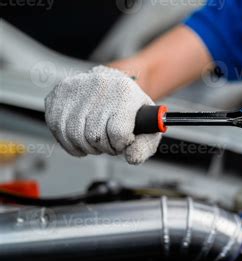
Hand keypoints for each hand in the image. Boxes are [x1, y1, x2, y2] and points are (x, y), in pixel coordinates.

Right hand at [45, 66, 160, 164]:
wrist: (113, 85)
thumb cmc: (131, 109)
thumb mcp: (148, 126)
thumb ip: (144, 146)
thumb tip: (131, 158)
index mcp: (125, 91)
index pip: (118, 133)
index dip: (121, 144)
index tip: (123, 140)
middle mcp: (99, 85)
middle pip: (95, 137)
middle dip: (104, 147)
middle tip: (109, 141)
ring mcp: (75, 88)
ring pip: (74, 136)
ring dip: (86, 146)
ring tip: (97, 138)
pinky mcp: (57, 94)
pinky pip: (58, 131)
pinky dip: (70, 142)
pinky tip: (82, 137)